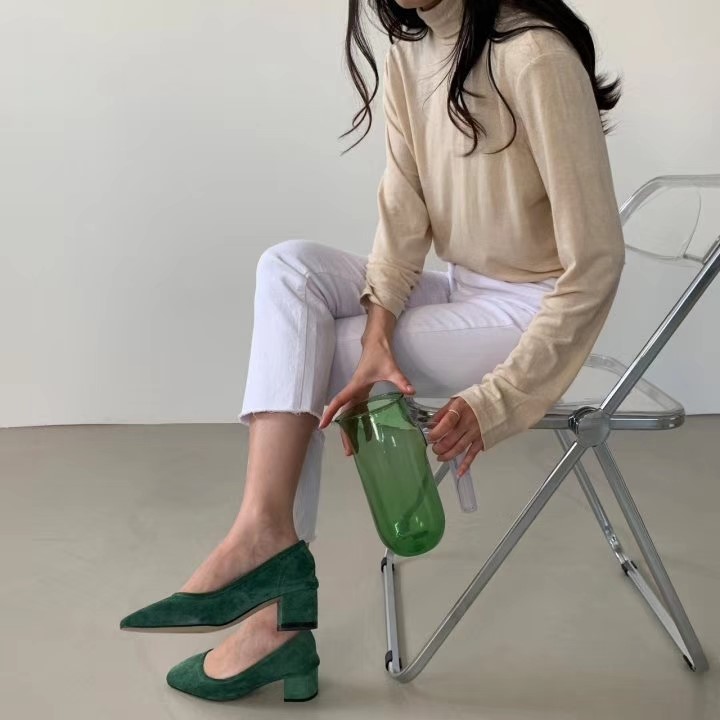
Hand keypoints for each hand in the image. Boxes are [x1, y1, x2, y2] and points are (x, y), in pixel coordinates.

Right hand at [319, 340, 414, 456]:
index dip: (330, 414)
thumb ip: (401, 380)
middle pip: (345, 415)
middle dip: (345, 433)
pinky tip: (365, 434)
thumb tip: (411, 391)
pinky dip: (359, 423)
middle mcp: (354, 391)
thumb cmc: (380, 355)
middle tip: (348, 451)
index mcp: (356, 386)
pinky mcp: (363, 392)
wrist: (376, 344)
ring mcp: (357, 393)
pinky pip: (358, 411)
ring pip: (350, 415)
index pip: (340, 402)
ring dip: (351, 431)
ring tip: (354, 449)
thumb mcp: (391, 368)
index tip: (323, 426)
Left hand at [427, 397, 483, 475]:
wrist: (497, 403)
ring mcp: (475, 433)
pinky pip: (472, 454)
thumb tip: (431, 424)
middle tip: (435, 448)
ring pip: (459, 449)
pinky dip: (465, 465)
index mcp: (459, 410)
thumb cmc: (475, 402)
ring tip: (440, 457)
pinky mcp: (481, 441)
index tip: (430, 437)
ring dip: (447, 455)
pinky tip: (459, 471)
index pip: (446, 423)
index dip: (436, 432)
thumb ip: (442, 413)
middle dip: (439, 447)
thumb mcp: (456, 401)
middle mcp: (468, 422)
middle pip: (450, 439)